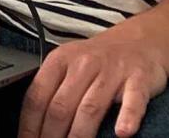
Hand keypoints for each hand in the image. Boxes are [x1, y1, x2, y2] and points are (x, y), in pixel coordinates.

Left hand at [18, 30, 167, 137]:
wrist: (139, 40)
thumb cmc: (98, 59)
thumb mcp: (68, 64)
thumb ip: (52, 89)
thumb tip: (32, 125)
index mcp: (59, 60)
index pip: (37, 97)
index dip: (29, 125)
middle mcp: (83, 64)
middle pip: (61, 106)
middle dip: (51, 135)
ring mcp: (112, 71)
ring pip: (90, 108)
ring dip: (79, 135)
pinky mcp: (139, 79)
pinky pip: (133, 100)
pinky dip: (128, 116)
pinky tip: (122, 133)